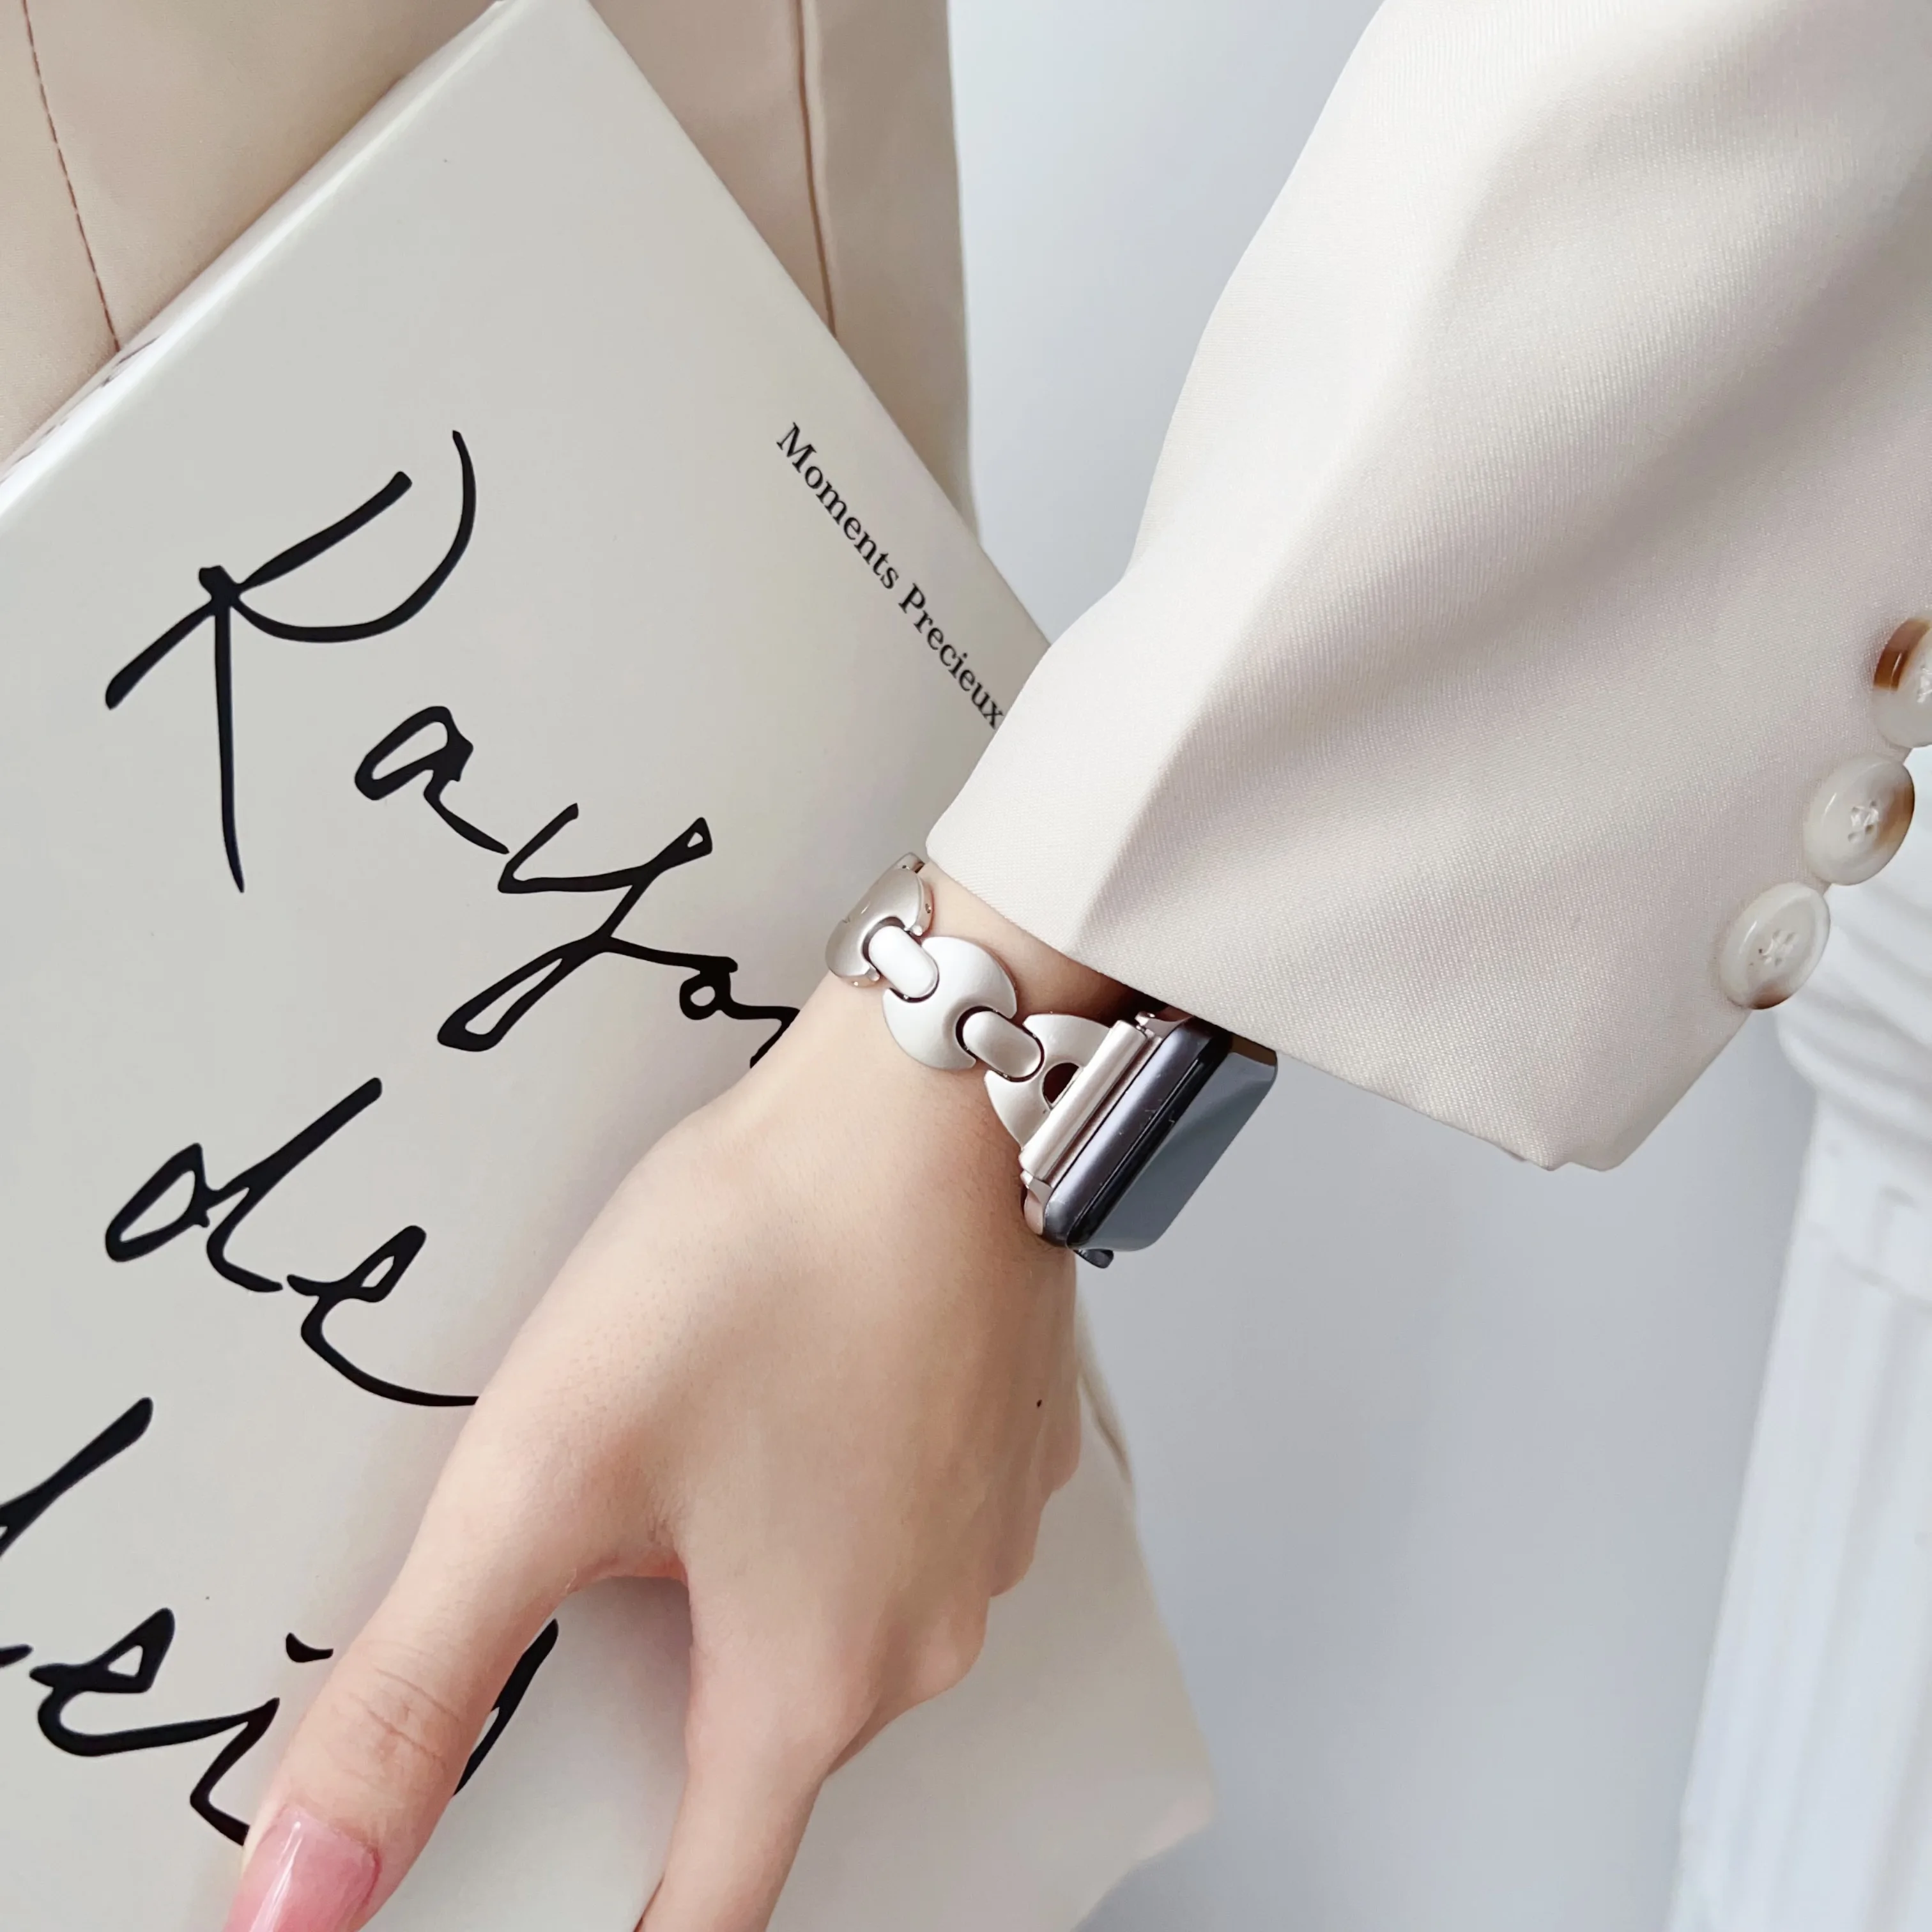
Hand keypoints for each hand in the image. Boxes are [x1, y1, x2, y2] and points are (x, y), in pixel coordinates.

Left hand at [219, 868, 1122, 1931]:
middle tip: (594, 1570)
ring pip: (832, 1622)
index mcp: (815, 1682)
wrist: (935, 1094)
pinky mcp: (1002, 1446)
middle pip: (758, 1746)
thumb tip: (309, 1888)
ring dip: (748, 1581)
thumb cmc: (768, 1260)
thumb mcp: (544, 1470)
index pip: (708, 1907)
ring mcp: (981, 1537)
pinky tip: (778, 1394)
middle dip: (661, 1702)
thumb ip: (415, 1692)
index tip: (567, 1907)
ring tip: (684, 1452)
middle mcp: (925, 1636)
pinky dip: (825, 1498)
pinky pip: (895, 1525)